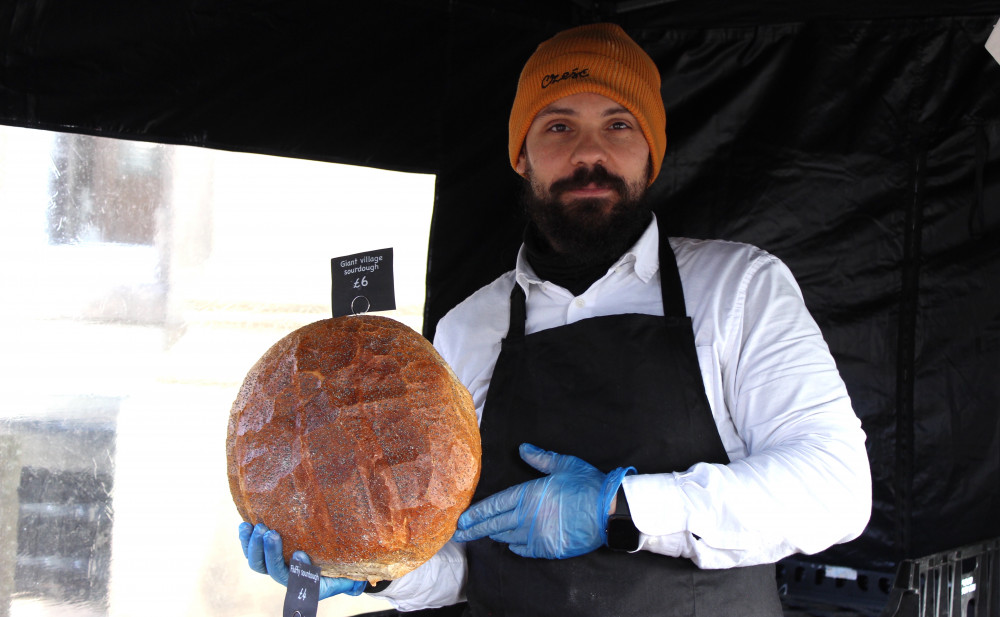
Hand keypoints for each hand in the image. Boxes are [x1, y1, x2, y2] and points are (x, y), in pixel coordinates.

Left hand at [238, 522, 365, 598]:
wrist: (335, 569)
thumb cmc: (340, 571)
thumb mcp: (340, 576)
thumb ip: (336, 576)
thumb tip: (319, 565)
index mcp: (299, 582)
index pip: (290, 577)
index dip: (293, 566)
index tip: (300, 553)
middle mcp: (283, 574)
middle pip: (266, 568)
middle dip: (266, 551)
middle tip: (270, 532)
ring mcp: (273, 564)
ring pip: (256, 560)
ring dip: (253, 544)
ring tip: (255, 526)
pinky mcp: (268, 552)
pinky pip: (252, 548)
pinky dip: (247, 537)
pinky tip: (245, 524)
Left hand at [453, 443, 632, 558]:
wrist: (608, 512)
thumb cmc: (586, 485)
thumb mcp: (563, 465)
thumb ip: (541, 459)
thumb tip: (523, 449)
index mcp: (528, 495)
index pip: (494, 505)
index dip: (476, 513)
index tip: (462, 519)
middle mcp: (527, 517)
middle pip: (494, 525)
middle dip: (475, 529)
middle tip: (459, 535)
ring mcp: (536, 535)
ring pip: (507, 537)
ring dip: (494, 536)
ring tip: (483, 535)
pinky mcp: (547, 548)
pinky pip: (524, 549)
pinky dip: (514, 546)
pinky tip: (510, 544)